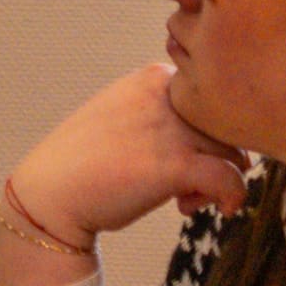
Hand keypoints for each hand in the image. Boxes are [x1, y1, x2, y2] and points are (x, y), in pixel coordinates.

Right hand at [0, 67, 252, 265]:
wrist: (50, 195)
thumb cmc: (85, 163)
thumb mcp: (125, 117)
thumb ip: (165, 114)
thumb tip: (218, 137)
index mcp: (153, 77)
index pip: (211, 97)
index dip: (209, 132)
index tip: (185, 158)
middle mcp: (165, 94)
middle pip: (226, 123)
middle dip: (219, 156)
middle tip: (191, 187)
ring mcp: (172, 128)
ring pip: (233, 149)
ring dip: (222, 178)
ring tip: (189, 200)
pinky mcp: (176, 164)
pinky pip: (232, 178)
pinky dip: (235, 196)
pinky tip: (225, 209)